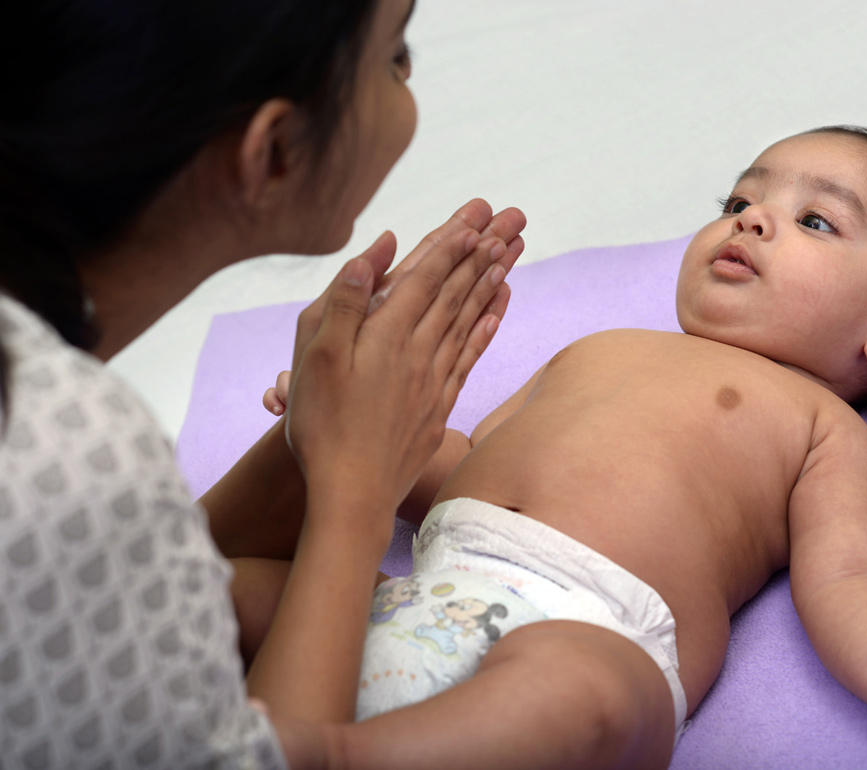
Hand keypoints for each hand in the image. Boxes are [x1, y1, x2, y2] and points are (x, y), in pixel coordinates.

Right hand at [284, 200, 525, 520]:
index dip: (451, 245)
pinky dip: (486, 328)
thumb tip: (376, 249)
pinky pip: (470, 356)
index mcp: (386, 333)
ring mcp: (434, 379)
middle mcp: (419, 351)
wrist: (353, 493)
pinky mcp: (439, 405)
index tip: (476, 218)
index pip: (426, 277)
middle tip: (509, 223)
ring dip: (490, 283)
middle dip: (482, 253)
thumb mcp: (316, 356)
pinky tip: (497, 311)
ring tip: (511, 255)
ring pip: (469, 319)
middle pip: (456, 292)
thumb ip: (345, 300)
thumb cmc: (323, 425)